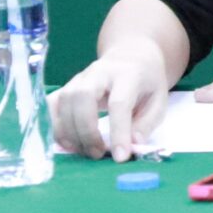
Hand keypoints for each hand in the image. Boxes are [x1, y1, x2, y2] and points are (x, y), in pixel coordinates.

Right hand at [49, 38, 173, 161]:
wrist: (131, 57)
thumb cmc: (146, 82)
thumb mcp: (159, 100)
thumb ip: (147, 123)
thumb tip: (133, 144)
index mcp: (128, 74)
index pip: (119, 103)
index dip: (118, 132)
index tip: (120, 156)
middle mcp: (100, 72)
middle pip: (83, 98)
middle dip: (87, 131)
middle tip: (97, 153)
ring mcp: (79, 77)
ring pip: (65, 102)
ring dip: (70, 132)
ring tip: (85, 151)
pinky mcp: (67, 85)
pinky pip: (52, 104)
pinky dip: (54, 125)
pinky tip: (67, 142)